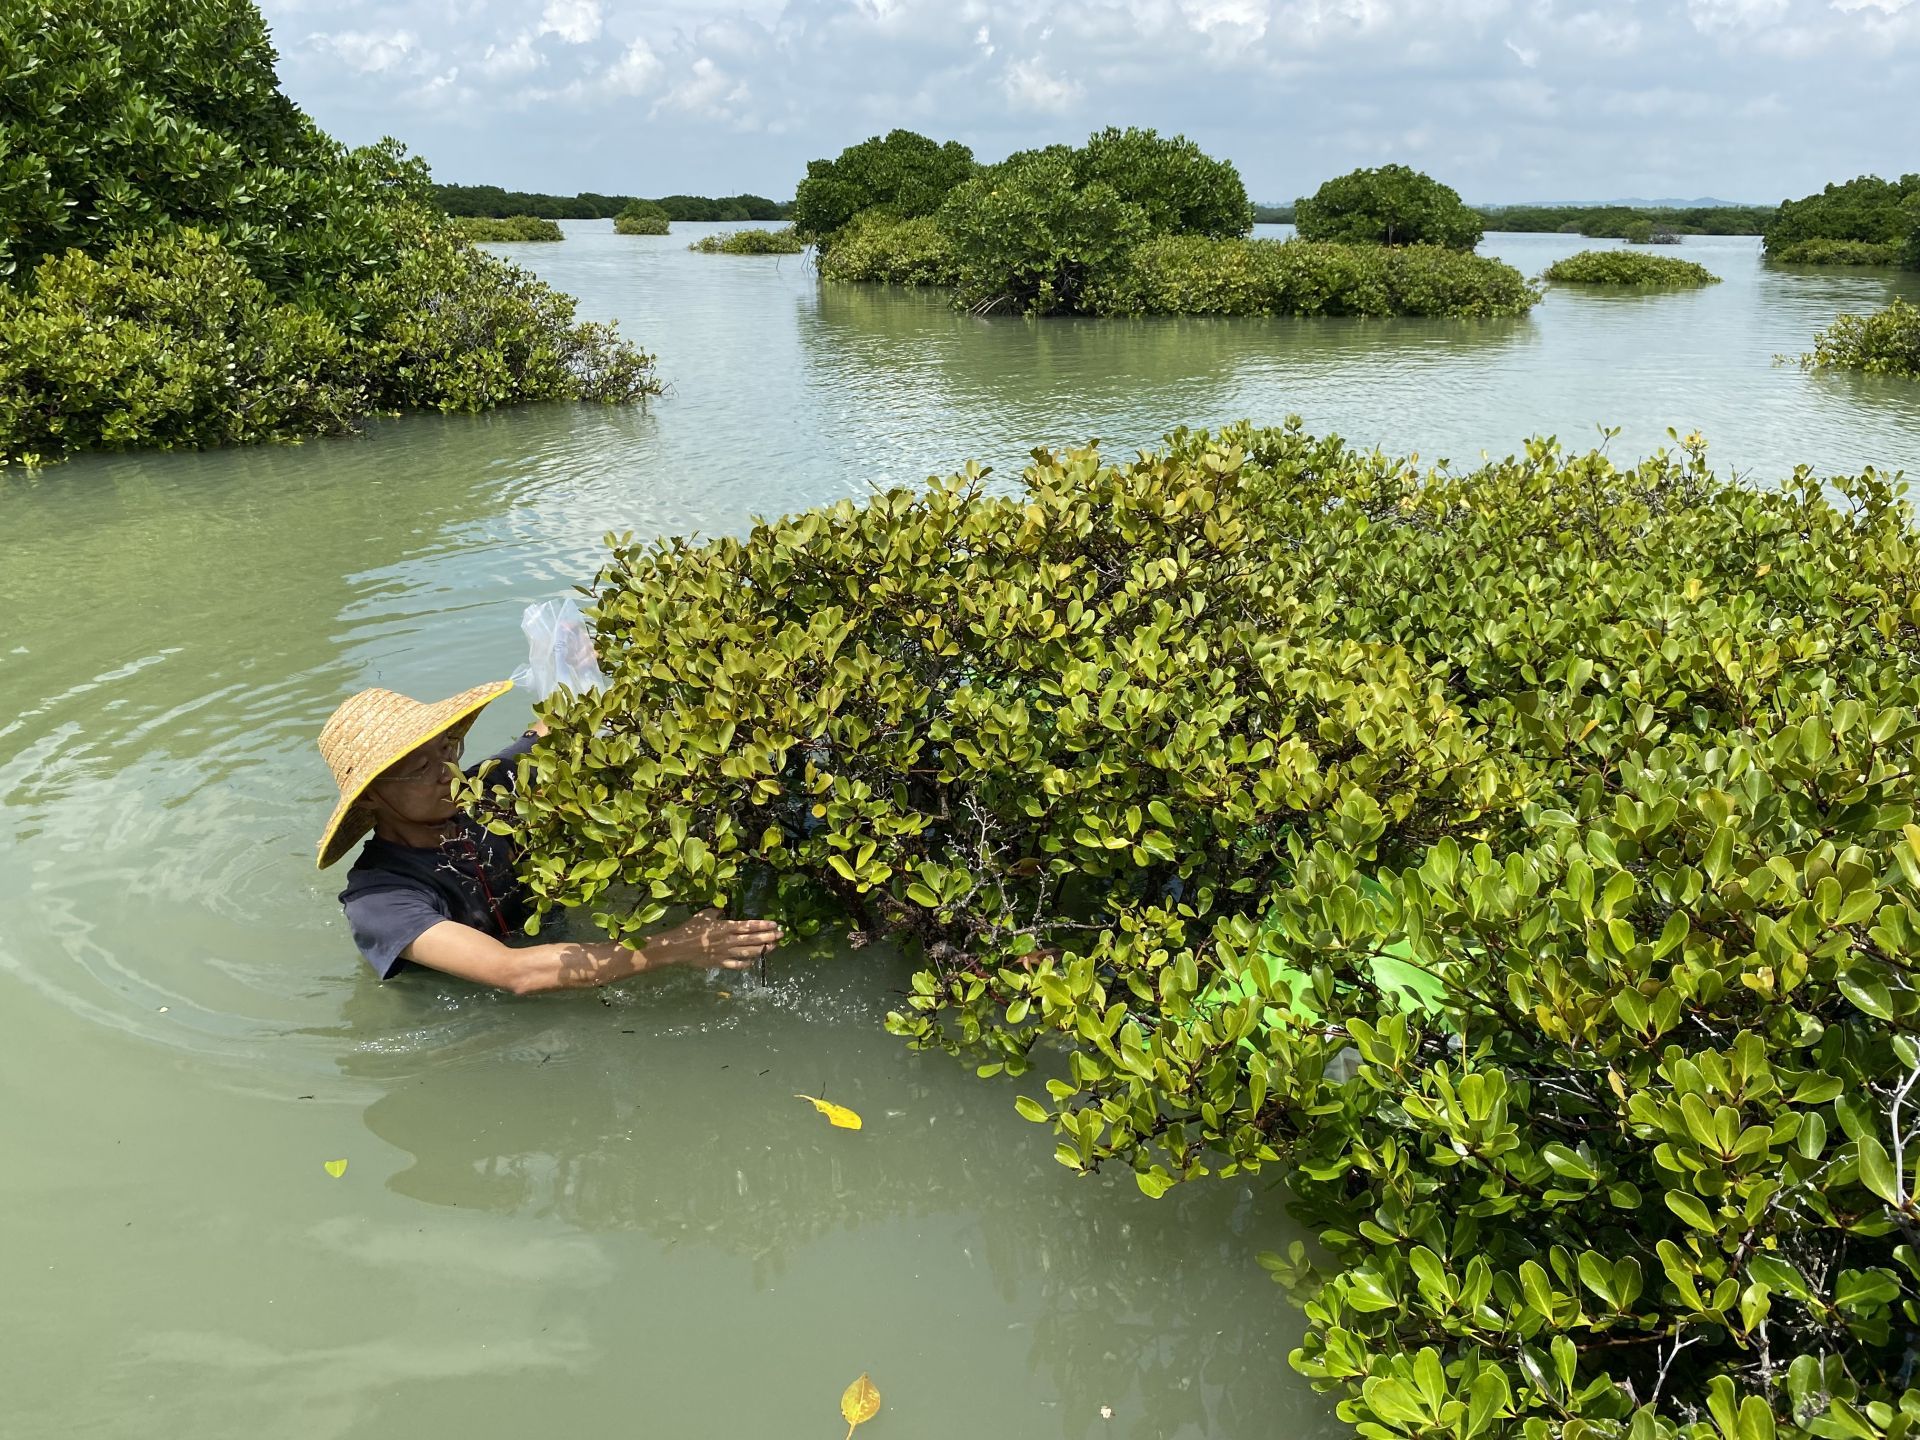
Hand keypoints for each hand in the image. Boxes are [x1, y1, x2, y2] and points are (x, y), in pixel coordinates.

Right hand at [648, 908, 781, 970]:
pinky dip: (747, 962)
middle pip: (753, 939)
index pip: (749, 926)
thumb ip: (717, 912)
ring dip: (763, 949)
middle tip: (781, 935)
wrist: (678, 947)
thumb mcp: (704, 915)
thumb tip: (724, 910)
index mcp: (726, 927)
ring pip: (749, 952)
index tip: (775, 924)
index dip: (763, 925)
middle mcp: (729, 940)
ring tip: (774, 946)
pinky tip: (754, 960)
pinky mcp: (720, 963)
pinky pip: (737, 964)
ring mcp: (726, 953)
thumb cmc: (690, 929)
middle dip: (769, 937)